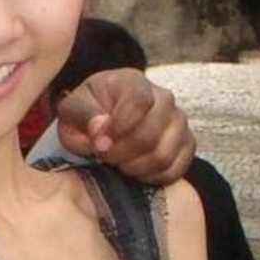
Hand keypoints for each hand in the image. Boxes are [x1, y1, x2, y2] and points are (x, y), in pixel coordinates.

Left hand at [56, 67, 194, 184]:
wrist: (104, 118)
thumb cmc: (88, 112)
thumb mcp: (73, 109)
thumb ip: (84, 116)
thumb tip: (101, 130)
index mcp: (133, 82)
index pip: (138, 102)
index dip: (119, 128)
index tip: (100, 142)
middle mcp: (163, 98)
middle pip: (150, 134)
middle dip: (122, 153)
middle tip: (104, 156)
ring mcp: (178, 121)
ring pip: (163, 155)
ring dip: (135, 167)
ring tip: (118, 162)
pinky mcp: (186, 144)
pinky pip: (176, 169)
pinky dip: (151, 177)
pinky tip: (135, 170)